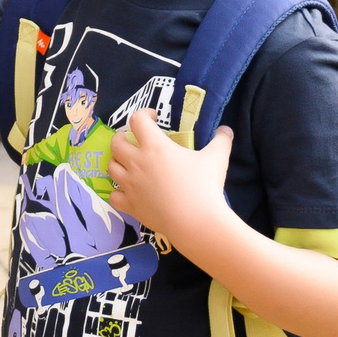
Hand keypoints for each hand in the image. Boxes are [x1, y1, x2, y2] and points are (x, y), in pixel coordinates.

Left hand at [105, 111, 231, 241]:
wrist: (195, 221)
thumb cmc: (204, 186)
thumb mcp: (216, 158)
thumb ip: (221, 141)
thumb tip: (226, 130)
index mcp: (154, 147)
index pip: (137, 120)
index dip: (143, 114)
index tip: (153, 118)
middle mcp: (137, 162)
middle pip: (116, 143)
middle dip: (122, 137)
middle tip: (133, 139)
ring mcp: (130, 185)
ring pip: (111, 167)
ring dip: (117, 162)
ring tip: (127, 163)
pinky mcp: (130, 205)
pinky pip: (113, 195)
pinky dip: (117, 191)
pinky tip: (126, 191)